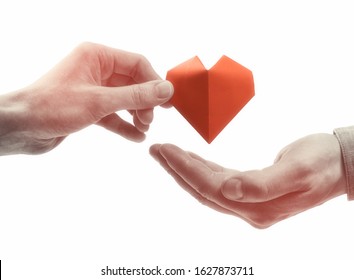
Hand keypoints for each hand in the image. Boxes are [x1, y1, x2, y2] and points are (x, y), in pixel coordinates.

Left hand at [0, 42, 172, 154]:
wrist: (22, 127)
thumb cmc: (53, 106)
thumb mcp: (100, 101)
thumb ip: (135, 95)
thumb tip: (166, 90)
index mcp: (97, 56)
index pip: (137, 64)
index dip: (154, 82)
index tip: (167, 102)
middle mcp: (96, 70)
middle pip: (133, 83)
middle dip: (144, 102)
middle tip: (150, 120)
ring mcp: (93, 90)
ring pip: (124, 99)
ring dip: (136, 114)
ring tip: (144, 129)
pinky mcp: (89, 108)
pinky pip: (113, 114)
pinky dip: (124, 125)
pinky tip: (136, 137)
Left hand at [150, 134, 346, 227]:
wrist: (341, 165)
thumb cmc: (323, 163)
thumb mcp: (298, 170)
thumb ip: (263, 185)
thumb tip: (230, 191)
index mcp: (258, 205)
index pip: (209, 187)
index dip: (184, 168)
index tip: (164, 149)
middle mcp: (250, 208)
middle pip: (202, 189)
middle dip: (176, 169)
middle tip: (156, 150)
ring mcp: (250, 203)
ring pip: (207, 187)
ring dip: (185, 169)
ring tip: (166, 152)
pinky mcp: (253, 193)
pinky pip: (219, 182)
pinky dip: (202, 169)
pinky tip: (192, 159)